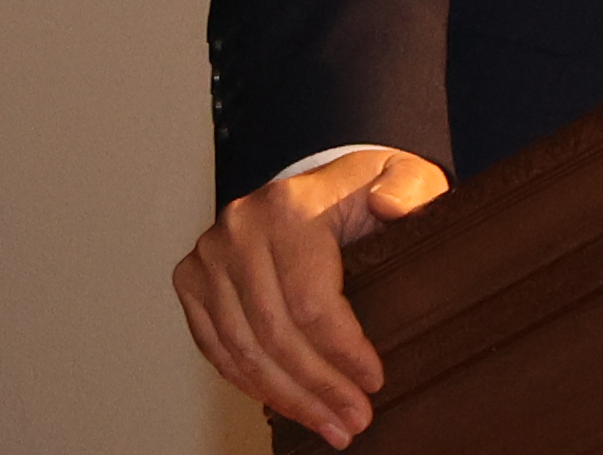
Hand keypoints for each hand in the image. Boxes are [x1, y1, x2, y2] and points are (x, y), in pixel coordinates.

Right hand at [171, 148, 446, 447]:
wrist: (319, 182)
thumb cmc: (367, 188)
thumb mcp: (407, 177)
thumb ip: (410, 188)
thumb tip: (388, 206)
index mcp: (289, 207)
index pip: (311, 300)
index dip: (343, 349)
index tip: (374, 382)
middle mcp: (239, 230)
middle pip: (274, 332)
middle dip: (318, 386)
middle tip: (353, 420)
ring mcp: (209, 256)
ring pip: (242, 349)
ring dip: (286, 397)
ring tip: (328, 424)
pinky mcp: (192, 280)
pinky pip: (217, 347)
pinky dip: (250, 383)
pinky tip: (286, 403)